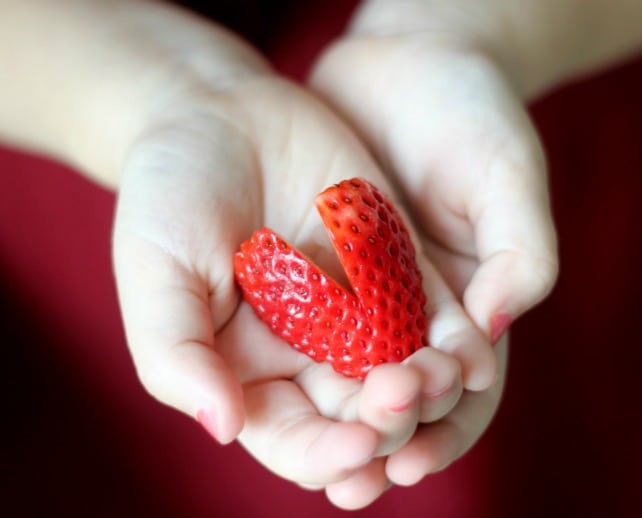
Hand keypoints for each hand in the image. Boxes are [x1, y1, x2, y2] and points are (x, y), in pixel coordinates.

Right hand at [112, 20, 495, 506]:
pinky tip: (474, 351)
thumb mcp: (156, 273)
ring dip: (434, 387)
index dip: (329, 455)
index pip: (296, 441)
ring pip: (407, 371)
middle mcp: (309, 351)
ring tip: (447, 380)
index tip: (358, 446)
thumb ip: (178, 354)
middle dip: (390, 422)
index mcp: (250, 372)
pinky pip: (431, 312)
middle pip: (362, 416)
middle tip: (402, 396)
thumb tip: (222, 428)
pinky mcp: (392, 264)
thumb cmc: (169, 195)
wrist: (216, 114)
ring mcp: (356, 309)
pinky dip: (455, 337)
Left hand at [309, 0, 557, 506]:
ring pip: (350, 375)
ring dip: (335, 423)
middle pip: (403, 396)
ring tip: (314, 463)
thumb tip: (493, 327)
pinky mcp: (326, 264)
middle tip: (350, 478)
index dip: (443, 430)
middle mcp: (419, 308)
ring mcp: (370, 289)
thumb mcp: (509, 176)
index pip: (467, 393)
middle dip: (378, 440)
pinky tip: (271, 394)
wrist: (408, 61)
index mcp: (473, 303)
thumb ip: (521, 251)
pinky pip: (309, 326)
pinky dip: (297, 364)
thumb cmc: (474, 114)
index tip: (407, 454)